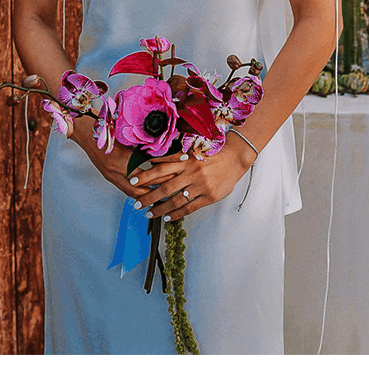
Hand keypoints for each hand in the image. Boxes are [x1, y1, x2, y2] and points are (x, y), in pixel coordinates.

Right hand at [73, 125, 184, 199]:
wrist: (85, 131)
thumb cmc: (104, 128)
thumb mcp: (127, 133)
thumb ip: (144, 141)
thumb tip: (165, 143)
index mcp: (123, 158)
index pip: (151, 164)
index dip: (169, 161)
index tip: (183, 160)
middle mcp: (116, 170)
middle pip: (144, 185)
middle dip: (162, 185)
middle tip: (178, 183)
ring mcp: (111, 176)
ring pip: (134, 192)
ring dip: (150, 194)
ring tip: (166, 194)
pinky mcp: (109, 177)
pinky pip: (127, 189)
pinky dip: (139, 191)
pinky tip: (149, 192)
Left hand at [126, 140, 255, 221]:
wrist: (236, 158)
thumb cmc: (214, 154)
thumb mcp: (193, 152)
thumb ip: (175, 158)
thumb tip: (154, 162)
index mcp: (187, 161)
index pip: (161, 169)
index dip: (145, 176)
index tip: (132, 182)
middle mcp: (192, 173)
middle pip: (165, 188)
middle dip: (148, 197)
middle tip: (137, 204)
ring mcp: (201, 186)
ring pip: (176, 201)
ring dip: (160, 209)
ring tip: (149, 213)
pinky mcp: (209, 196)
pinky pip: (190, 208)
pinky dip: (177, 214)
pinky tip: (168, 217)